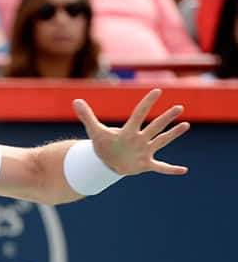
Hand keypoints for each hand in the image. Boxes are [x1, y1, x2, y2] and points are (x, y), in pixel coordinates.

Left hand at [73, 88, 189, 176]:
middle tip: (179, 107)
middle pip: (154, 126)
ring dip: (172, 135)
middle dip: (165, 118)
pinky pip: (160, 167)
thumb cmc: (103, 144)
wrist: (107, 161)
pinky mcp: (145, 164)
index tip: (157, 91)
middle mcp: (140, 139)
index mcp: (128, 131)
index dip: (146, 104)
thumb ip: (86, 116)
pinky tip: (183, 170)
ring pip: (160, 141)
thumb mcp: (94, 131)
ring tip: (185, 125)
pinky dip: (170, 170)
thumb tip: (75, 100)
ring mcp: (144, 151)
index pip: (138, 114)